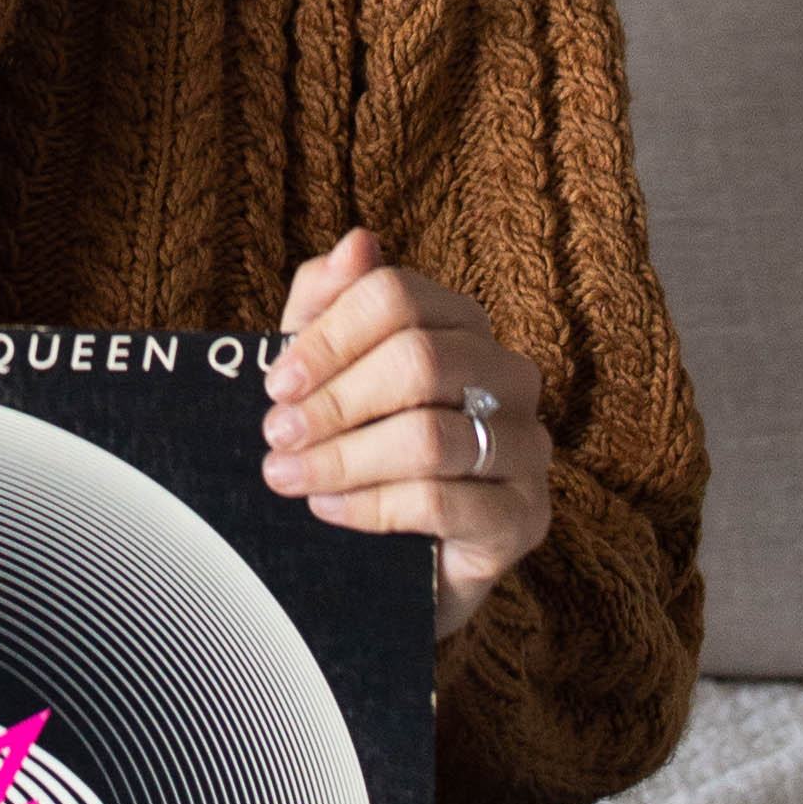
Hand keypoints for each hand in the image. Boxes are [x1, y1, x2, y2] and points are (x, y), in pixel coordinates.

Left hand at [259, 229, 550, 640]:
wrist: (394, 561)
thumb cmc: (361, 449)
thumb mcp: (326, 374)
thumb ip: (328, 305)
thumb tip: (356, 242)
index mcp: (464, 325)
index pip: (398, 296)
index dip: (328, 337)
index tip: (275, 382)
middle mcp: (509, 376)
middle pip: (419, 360)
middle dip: (334, 401)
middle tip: (276, 435)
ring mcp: (527, 448)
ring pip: (431, 437)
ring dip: (344, 458)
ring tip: (290, 478)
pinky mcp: (526, 519)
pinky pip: (445, 503)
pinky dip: (373, 507)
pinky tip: (329, 511)